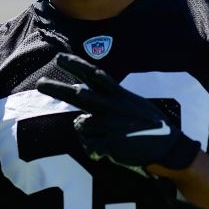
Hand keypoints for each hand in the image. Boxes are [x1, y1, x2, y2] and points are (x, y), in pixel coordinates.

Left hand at [36, 53, 204, 208]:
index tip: (60, 57)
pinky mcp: (111, 142)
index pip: (95, 76)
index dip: (77, 66)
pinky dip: (94, 151)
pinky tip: (107, 152)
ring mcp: (111, 123)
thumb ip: (112, 102)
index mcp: (120, 96)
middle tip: (40, 83)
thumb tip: (89, 108)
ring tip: (108, 139)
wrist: (168, 148)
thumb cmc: (150, 127)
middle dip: (57, 89)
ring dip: (89, 134)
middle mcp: (113, 106)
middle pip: (79, 94)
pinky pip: (88, 145)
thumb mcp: (134, 106)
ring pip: (81, 125)